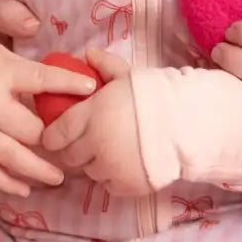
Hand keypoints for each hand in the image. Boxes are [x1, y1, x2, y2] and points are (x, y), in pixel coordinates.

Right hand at [0, 42, 96, 197]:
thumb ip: (27, 64)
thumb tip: (66, 73)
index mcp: (1, 74)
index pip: (41, 80)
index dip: (67, 84)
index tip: (92, 90)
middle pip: (30, 129)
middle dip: (55, 140)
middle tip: (77, 149)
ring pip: (12, 157)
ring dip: (38, 170)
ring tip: (59, 178)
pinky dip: (8, 183)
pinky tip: (26, 190)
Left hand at [41, 49, 149, 195]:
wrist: (188, 125)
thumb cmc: (155, 97)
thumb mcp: (128, 76)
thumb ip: (105, 66)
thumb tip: (86, 54)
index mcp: (91, 117)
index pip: (55, 134)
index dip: (54, 135)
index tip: (58, 134)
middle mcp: (95, 146)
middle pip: (70, 157)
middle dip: (74, 150)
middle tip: (85, 142)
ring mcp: (111, 169)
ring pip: (90, 172)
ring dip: (94, 164)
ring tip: (110, 152)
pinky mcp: (126, 187)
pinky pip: (109, 185)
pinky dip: (113, 177)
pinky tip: (125, 164)